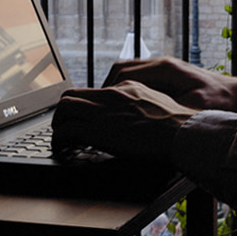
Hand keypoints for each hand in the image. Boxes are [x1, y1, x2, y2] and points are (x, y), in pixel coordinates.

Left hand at [52, 80, 197, 161]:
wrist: (179, 132)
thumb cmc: (175, 124)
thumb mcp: (156, 101)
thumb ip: (141, 102)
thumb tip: (135, 112)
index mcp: (124, 88)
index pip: (93, 90)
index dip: (82, 103)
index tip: (81, 115)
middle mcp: (109, 96)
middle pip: (71, 94)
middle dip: (62, 111)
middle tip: (63, 124)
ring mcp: (102, 112)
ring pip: (64, 108)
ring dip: (58, 123)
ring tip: (59, 136)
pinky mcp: (97, 131)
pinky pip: (66, 130)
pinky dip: (59, 139)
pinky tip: (61, 147)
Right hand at [101, 57, 236, 112]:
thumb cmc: (220, 105)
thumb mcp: (193, 111)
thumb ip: (168, 111)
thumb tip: (143, 119)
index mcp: (165, 69)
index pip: (123, 72)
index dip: (107, 90)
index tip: (99, 107)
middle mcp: (162, 64)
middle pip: (120, 69)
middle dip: (106, 89)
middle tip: (97, 110)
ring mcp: (164, 68)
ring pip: (127, 73)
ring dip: (115, 89)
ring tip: (108, 110)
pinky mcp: (167, 76)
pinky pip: (138, 79)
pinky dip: (127, 90)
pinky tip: (127, 108)